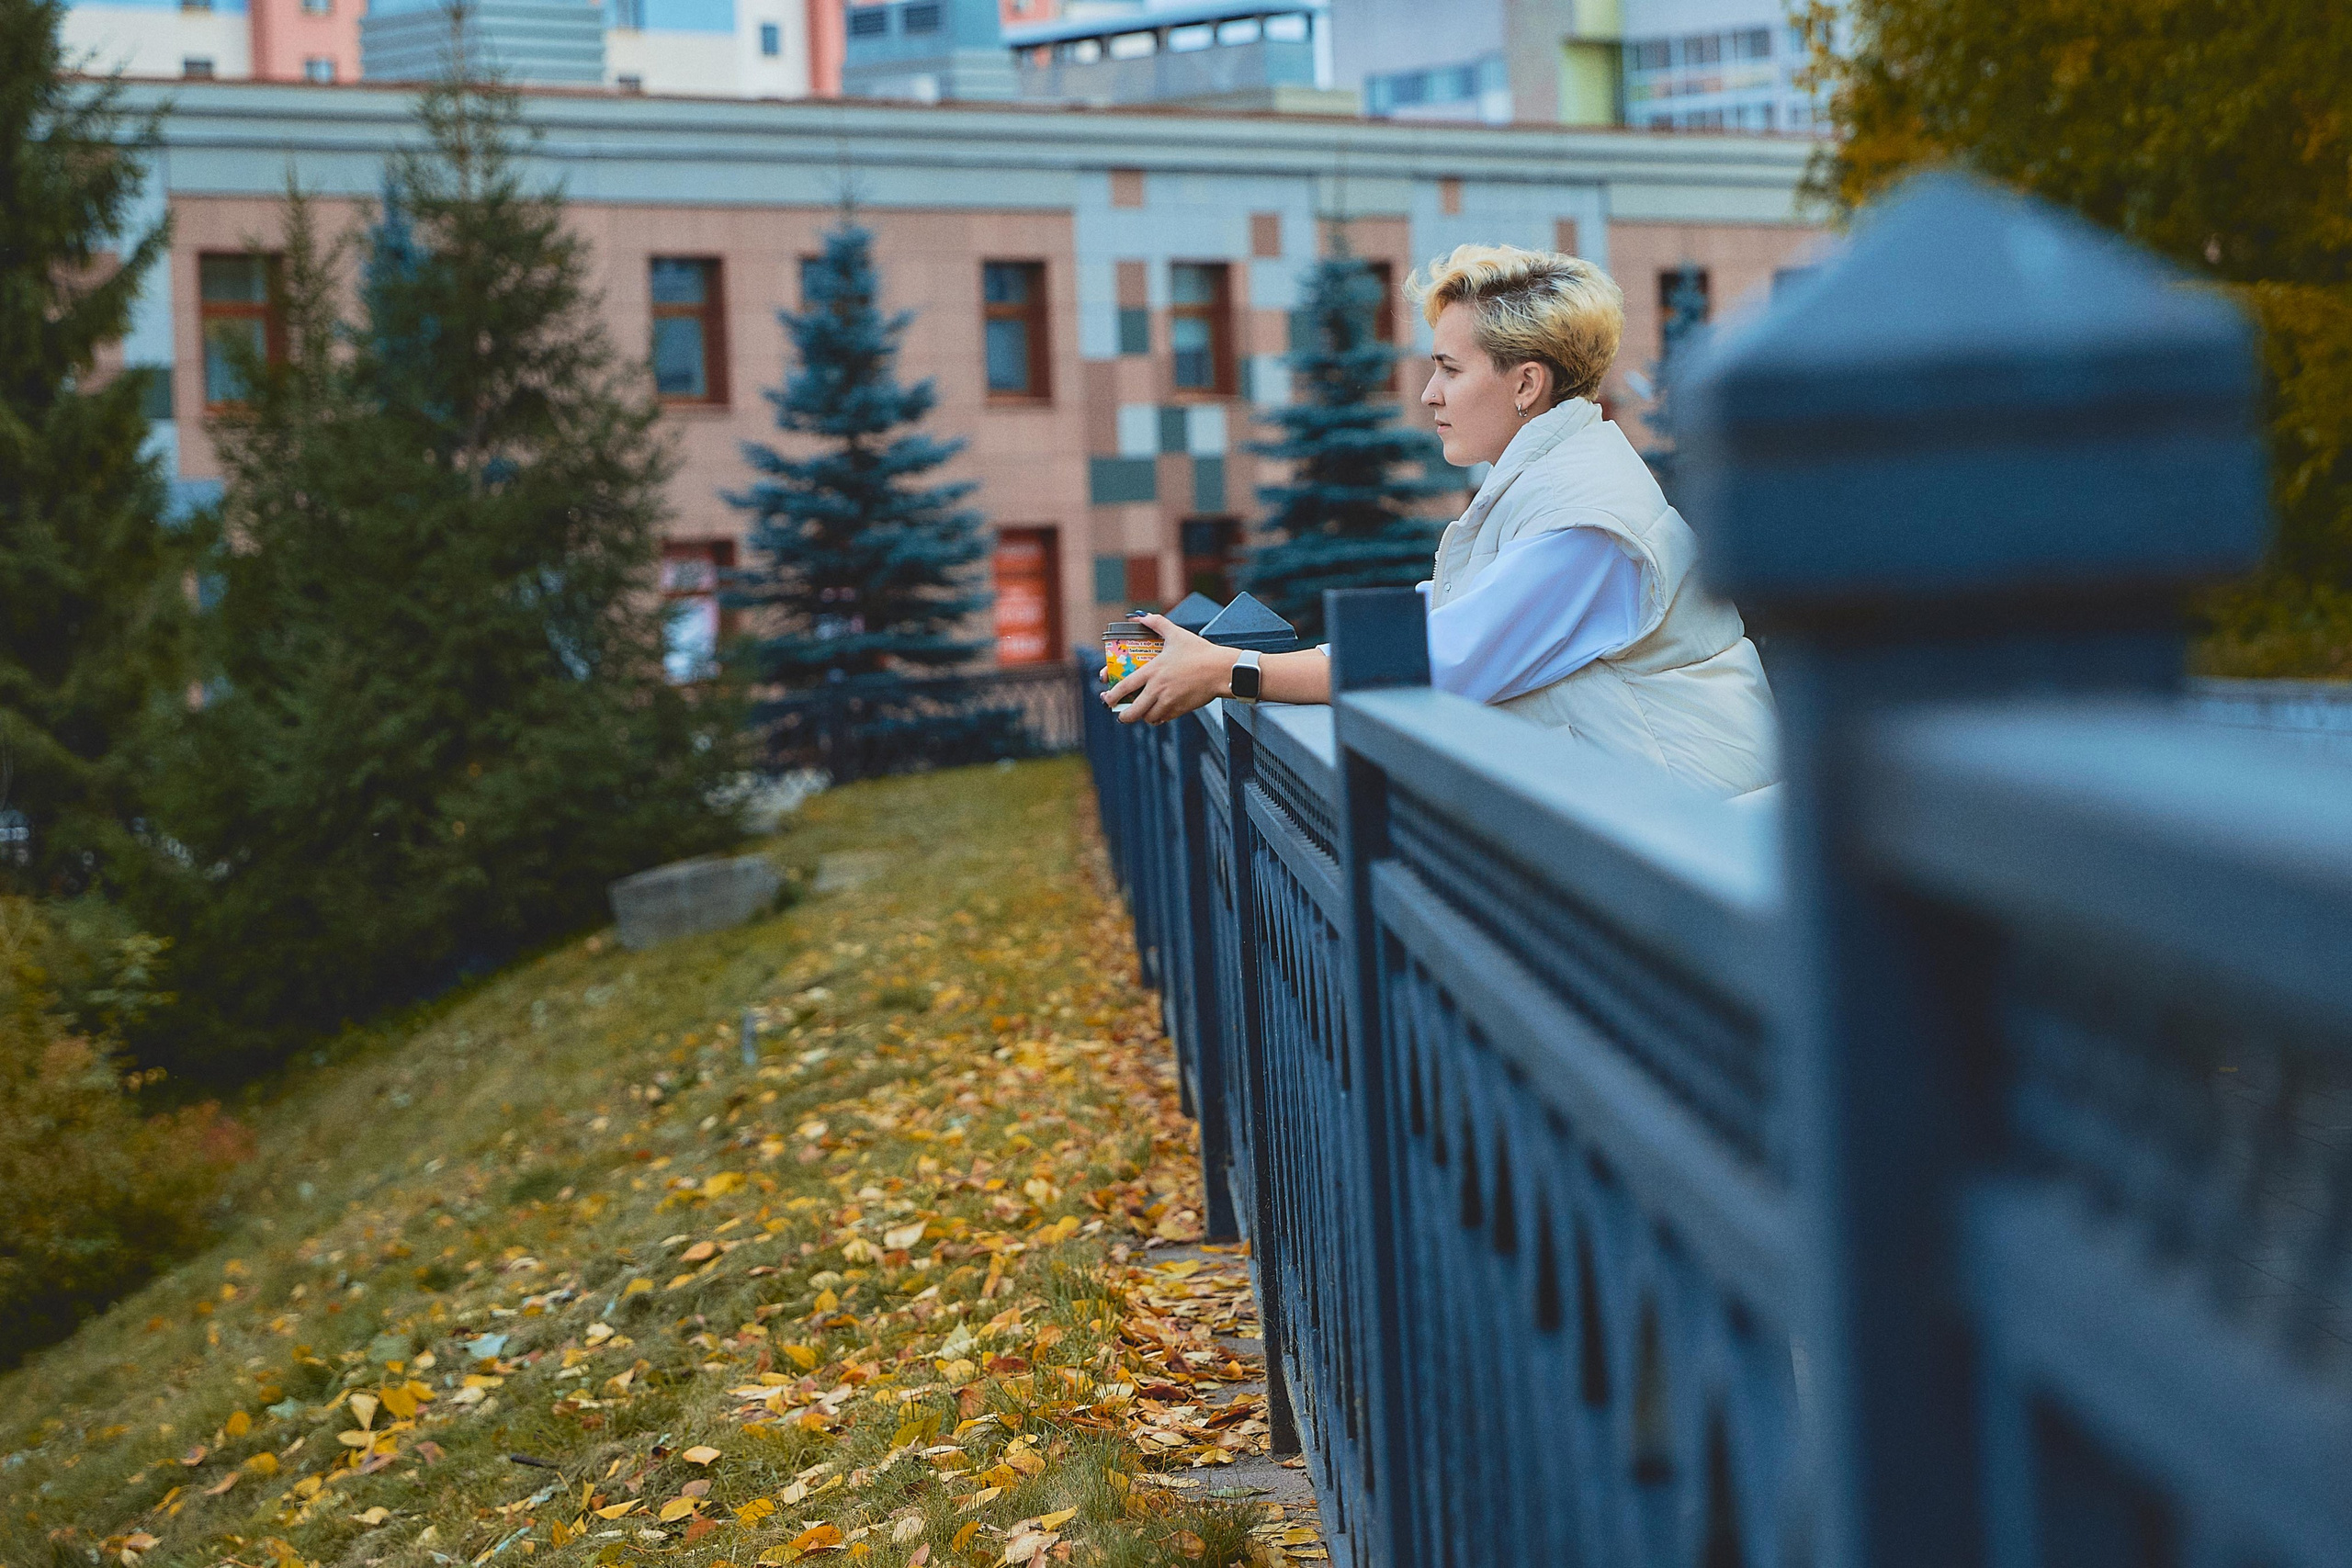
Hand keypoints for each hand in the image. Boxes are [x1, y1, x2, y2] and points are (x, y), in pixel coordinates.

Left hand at [1102, 614, 1238, 724]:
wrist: (1221, 670)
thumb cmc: (1200, 652)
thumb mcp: (1177, 634)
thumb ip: (1158, 624)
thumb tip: (1144, 616)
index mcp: (1153, 671)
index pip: (1125, 687)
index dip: (1112, 696)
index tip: (1107, 699)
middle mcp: (1158, 689)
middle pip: (1133, 711)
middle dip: (1123, 715)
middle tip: (1121, 714)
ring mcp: (1169, 701)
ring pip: (1148, 717)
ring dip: (1142, 716)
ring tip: (1141, 712)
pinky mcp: (1180, 709)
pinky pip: (1163, 719)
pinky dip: (1157, 718)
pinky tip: (1157, 712)